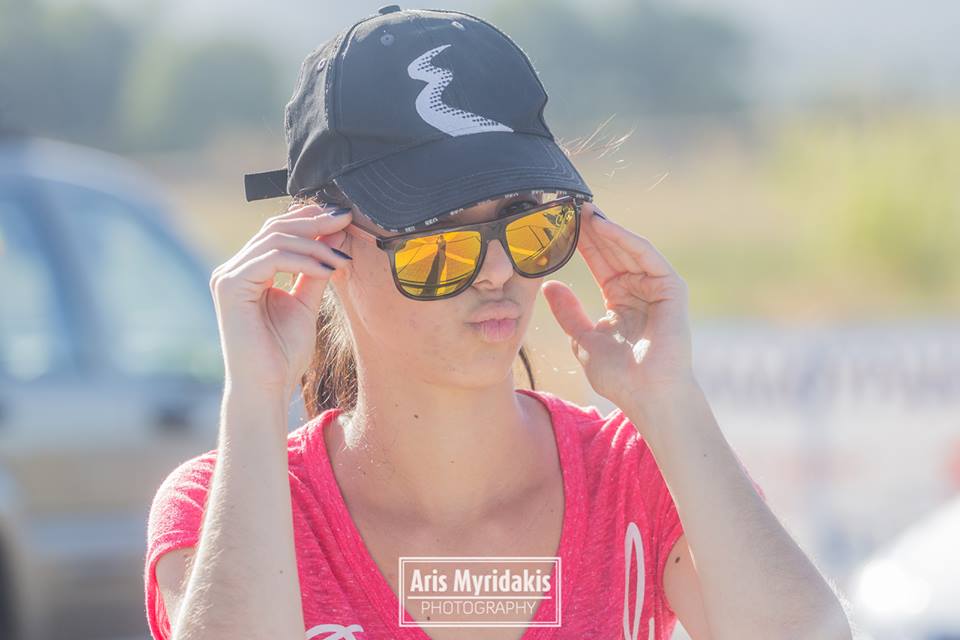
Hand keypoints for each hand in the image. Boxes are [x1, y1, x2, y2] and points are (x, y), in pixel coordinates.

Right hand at [209, 201, 353, 399]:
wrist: (267, 387)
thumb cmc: (283, 354)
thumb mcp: (306, 302)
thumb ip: (316, 269)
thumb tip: (336, 235)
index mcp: (248, 271)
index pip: (278, 231)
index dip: (310, 219)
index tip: (343, 217)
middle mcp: (233, 270)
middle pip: (275, 228)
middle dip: (315, 222)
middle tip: (346, 219)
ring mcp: (228, 276)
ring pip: (275, 240)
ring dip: (315, 245)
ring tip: (341, 259)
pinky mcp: (230, 286)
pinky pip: (271, 258)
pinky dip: (303, 261)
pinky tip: (327, 270)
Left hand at [541, 203, 694, 414]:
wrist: (647, 396)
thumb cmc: (620, 376)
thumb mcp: (583, 340)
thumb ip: (569, 312)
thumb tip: (550, 285)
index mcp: (621, 299)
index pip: (599, 263)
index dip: (580, 243)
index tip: (558, 224)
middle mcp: (640, 289)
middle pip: (613, 251)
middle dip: (591, 230)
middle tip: (567, 206)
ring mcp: (657, 287)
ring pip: (628, 249)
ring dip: (605, 229)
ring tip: (581, 210)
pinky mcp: (671, 287)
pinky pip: (646, 255)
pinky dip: (625, 239)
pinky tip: (604, 227)